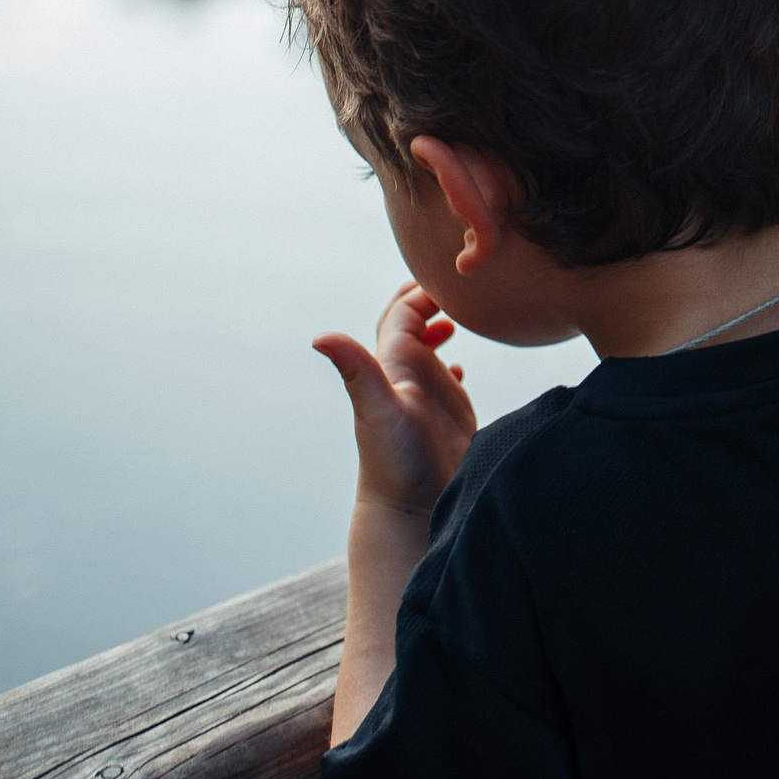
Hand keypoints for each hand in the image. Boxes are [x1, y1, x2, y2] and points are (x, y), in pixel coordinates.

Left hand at [314, 281, 476, 516]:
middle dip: (429, 298)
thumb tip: (320, 336)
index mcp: (392, 364)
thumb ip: (356, 370)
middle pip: (411, 323)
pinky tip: (457, 368)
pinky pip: (443, 382)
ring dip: (438, 325)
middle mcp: (405, 375)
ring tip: (459, 312)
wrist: (408, 510)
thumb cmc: (393, 462)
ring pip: (426, 348)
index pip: (402, 312)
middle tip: (455, 279)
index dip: (420, 287)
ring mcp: (425, 396)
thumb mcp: (376, 410)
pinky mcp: (445, 417)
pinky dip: (448, 365)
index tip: (447, 268)